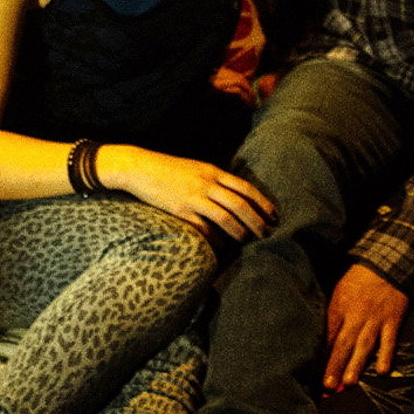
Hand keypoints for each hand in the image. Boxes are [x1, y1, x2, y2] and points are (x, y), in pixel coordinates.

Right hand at [101, 146, 274, 244]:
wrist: (139, 166)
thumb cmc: (168, 169)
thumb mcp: (196, 168)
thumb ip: (214, 179)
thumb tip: (233, 195)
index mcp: (213, 171)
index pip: (245, 187)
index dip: (262, 202)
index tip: (274, 214)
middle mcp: (207, 183)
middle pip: (240, 203)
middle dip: (257, 220)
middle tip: (268, 232)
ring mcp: (193, 196)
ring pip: (225, 216)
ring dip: (240, 231)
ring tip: (248, 240)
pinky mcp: (180, 209)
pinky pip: (203, 227)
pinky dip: (214, 238)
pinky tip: (221, 246)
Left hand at [324, 264, 407, 391]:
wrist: (387, 265)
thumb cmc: (358, 281)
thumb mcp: (339, 292)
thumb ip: (332, 316)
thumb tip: (322, 340)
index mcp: (340, 307)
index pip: (328, 333)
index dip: (321, 352)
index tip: (312, 371)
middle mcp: (356, 316)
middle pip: (344, 342)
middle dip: (335, 364)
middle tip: (327, 384)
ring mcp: (375, 320)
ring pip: (365, 344)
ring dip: (357, 364)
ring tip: (348, 382)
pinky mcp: (392, 321)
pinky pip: (389, 341)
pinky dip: (386, 355)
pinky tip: (382, 370)